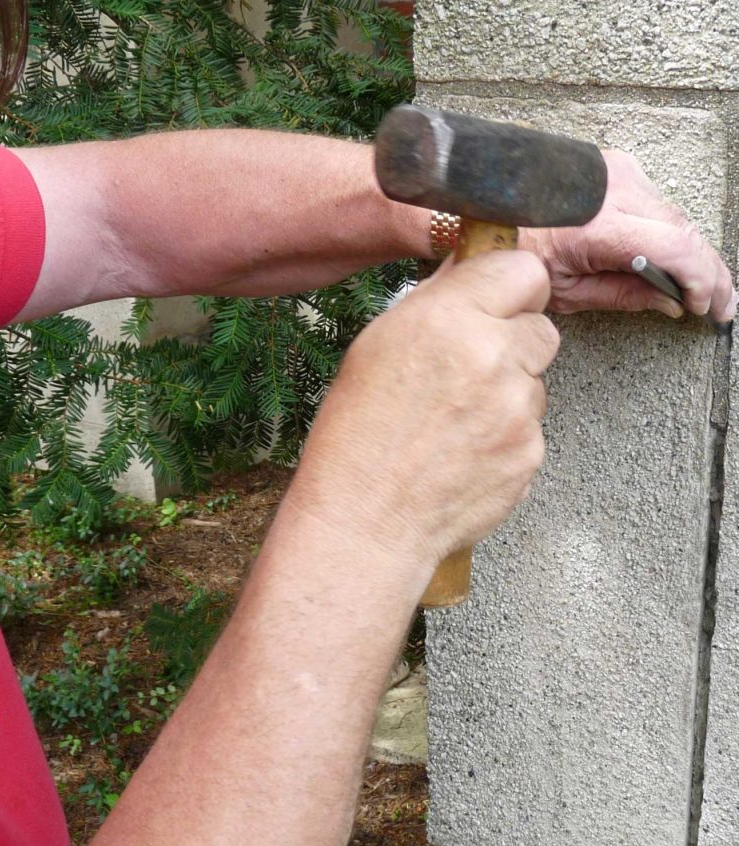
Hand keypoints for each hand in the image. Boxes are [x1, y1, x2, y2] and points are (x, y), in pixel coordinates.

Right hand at [289, 250, 558, 567]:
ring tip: (454, 425)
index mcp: (447, 320)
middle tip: (470, 371)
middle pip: (542, 328)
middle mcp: (491, 357)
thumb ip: (433, 307)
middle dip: (514, 343)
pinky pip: (530, 430)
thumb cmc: (354, 439)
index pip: (524, 271)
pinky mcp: (530, 454)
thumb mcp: (375, 350)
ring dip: (508, 394)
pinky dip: (504, 439)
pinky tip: (462, 455)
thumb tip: (466, 276)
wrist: (365, 522)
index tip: (496, 304)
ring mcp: (518, 410)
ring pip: (535, 382)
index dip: (510, 289)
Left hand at [521, 149, 736, 321]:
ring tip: (704, 288)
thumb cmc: (516, 250)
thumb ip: (622, 296)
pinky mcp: (618, 167)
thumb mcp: (563, 290)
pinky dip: (670, 233)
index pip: (674, 247)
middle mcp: (615, 190)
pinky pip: (656, 203)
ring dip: (692, 253)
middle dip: (708, 271)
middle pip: (683, 230)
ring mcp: (619, 172)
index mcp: (597, 225)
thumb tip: (670, 303)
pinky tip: (677, 259)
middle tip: (720, 304)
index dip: (701, 279)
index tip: (707, 307)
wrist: (491, 204)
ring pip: (674, 216)